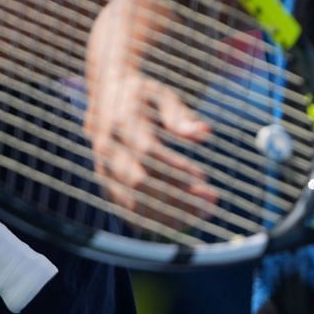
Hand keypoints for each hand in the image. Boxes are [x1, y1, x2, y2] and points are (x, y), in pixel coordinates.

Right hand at [85, 66, 217, 225]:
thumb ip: (179, 114)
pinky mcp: (104, 181)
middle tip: (211, 202)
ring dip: (169, 213)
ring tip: (202, 213)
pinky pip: (126, 209)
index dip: (176, 168)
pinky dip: (153, 220)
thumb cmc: (141, 94)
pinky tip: (181, 220)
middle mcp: (107, 147)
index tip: (203, 178)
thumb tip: (204, 133)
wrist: (104, 93)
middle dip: (176, 197)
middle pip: (139, 182)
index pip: (148, 152)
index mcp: (120, 120)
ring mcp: (102, 167)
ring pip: (132, 202)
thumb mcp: (161, 94)